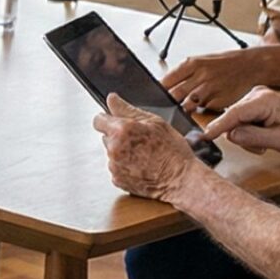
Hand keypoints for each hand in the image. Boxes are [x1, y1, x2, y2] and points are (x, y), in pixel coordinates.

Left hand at [92, 95, 208, 200]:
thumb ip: (128, 109)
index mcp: (121, 130)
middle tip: (140, 141)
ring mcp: (114, 165)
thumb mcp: (155, 122)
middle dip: (119, 137)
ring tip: (144, 155)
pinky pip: (117, 168)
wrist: (180, 179)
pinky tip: (141, 166)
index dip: (109, 120)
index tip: (117, 123)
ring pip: (112, 153)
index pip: (99, 120)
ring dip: (122, 152)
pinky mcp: (117, 179)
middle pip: (107, 137)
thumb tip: (112, 98)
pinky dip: (125, 167)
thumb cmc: (172, 151)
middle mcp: (114, 148)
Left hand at [163, 48, 271, 114]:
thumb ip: (183, 75)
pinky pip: (203, 111)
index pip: (165, 81)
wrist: (251, 66)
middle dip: (166, 104)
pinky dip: (198, 113)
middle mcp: (199, 76)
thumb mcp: (201, 62)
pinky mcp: (219, 102)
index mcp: (191, 64)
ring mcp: (209, 90)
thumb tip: (164, 87)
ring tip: (177, 114)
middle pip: (173, 95)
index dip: (157, 92)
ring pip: (186, 105)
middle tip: (161, 111)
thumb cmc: (224, 64)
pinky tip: (197, 113)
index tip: (151, 99)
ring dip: (181, 111)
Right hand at [203, 87, 279, 153]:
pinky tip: (263, 135)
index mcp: (263, 101)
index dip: (217, 127)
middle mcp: (256, 95)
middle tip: (261, 146)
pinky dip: (249, 131)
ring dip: (247, 135)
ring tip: (265, 141)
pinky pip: (241, 120)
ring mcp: (255, 97)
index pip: (233, 114)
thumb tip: (230, 135)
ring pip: (236, 121)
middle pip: (233, 119)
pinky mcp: (254, 103)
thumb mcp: (278, 140)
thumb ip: (252, 137)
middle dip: (242, 136)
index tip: (203, 137)